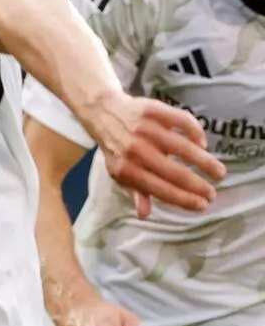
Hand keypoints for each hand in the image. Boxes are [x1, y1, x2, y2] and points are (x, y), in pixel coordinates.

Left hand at [90, 95, 223, 215]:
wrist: (104, 113)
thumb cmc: (118, 149)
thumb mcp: (120, 171)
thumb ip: (135, 191)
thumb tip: (144, 214)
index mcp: (126, 169)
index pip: (160, 189)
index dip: (183, 199)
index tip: (202, 205)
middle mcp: (136, 150)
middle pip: (174, 172)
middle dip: (198, 186)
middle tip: (213, 193)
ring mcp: (145, 129)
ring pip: (183, 148)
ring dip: (205, 162)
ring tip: (219, 173)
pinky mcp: (153, 110)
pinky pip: (182, 122)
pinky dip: (196, 133)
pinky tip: (203, 145)